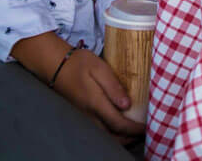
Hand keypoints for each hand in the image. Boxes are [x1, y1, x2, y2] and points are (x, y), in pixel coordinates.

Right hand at [13, 34, 143, 141]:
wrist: (55, 65)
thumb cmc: (79, 63)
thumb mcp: (100, 68)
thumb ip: (114, 87)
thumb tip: (127, 105)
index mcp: (95, 103)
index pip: (118, 124)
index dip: (134, 129)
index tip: (147, 127)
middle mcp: (88, 114)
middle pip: (111, 136)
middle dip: (129, 138)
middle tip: (143, 132)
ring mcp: (82, 116)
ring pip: (103, 135)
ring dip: (119, 137)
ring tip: (133, 132)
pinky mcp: (79, 114)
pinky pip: (97, 130)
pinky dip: (110, 133)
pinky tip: (117, 126)